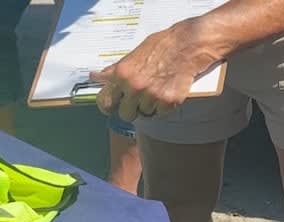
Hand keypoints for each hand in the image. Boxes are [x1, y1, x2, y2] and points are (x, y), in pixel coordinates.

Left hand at [90, 20, 219, 121]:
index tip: (113, 107)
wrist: (187, 45)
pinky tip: (168, 92)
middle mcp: (134, 86)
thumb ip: (115, 70)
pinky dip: (164, 107)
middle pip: (126, 114)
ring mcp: (152, 95)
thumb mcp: (133, 55)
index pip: (105, 102)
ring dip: (151, 106)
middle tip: (140, 100)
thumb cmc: (161, 47)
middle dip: (132, 109)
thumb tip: (96, 77)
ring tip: (158, 90)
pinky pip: (161, 114)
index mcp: (122, 74)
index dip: (109, 107)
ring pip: (145, 114)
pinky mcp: (169, 101)